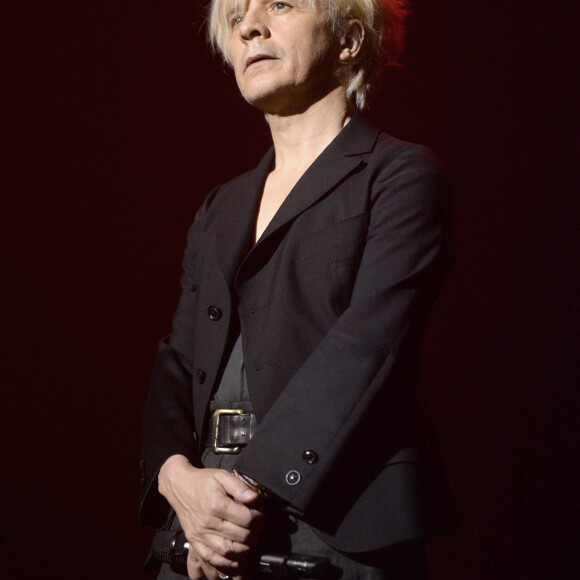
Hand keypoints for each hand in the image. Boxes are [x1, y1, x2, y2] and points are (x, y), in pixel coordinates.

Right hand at [158, 455, 263, 574]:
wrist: (180, 486)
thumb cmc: (203, 481)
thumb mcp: (222, 476)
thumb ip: (240, 486)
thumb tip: (255, 497)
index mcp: (217, 505)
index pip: (246, 519)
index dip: (259, 518)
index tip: (262, 515)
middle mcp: (208, 522)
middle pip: (240, 536)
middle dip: (255, 533)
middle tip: (259, 528)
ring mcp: (200, 534)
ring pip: (228, 550)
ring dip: (244, 550)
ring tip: (251, 541)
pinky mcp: (195, 541)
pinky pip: (211, 557)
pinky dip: (225, 562)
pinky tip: (235, 559)